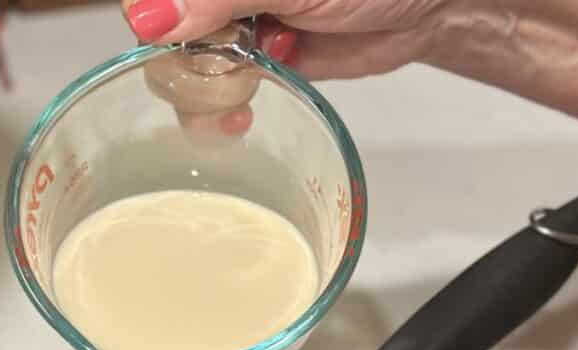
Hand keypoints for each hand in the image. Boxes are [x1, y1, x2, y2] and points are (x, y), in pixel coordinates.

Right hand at [121, 0, 577, 127]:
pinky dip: (222, 108)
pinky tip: (242, 112)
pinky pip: (217, 92)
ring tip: (235, 105)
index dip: (150, 19)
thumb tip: (144, 18)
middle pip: (161, 33)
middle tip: (211, 79)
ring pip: (183, 67)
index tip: (164, 44)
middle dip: (179, 64)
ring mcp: (233, 23)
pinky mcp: (255, 60)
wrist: (433, 1)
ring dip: (200, 95)